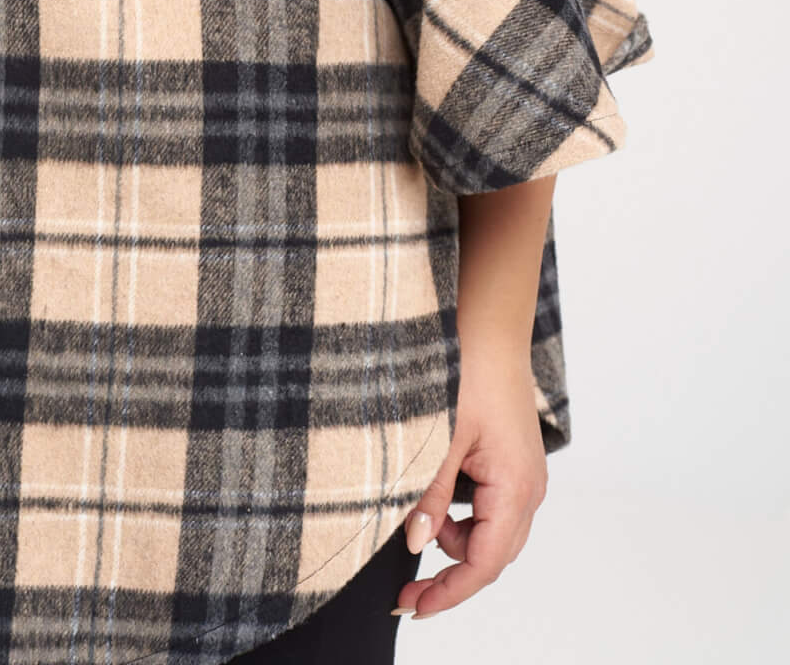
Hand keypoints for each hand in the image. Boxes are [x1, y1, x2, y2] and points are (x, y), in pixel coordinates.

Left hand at [393, 353, 547, 619]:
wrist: (489, 329)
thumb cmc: (468, 372)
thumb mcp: (439, 438)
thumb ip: (429, 495)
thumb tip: (416, 544)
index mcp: (515, 488)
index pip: (484, 563)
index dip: (449, 592)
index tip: (414, 606)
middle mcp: (529, 489)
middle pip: (491, 556)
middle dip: (450, 577)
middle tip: (406, 590)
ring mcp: (526, 478)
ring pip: (491, 534)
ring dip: (455, 541)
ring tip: (418, 520)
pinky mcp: (515, 465)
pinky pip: (492, 509)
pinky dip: (463, 517)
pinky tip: (438, 499)